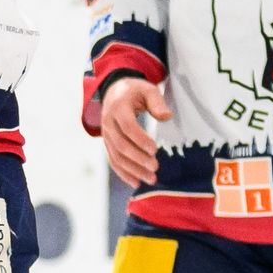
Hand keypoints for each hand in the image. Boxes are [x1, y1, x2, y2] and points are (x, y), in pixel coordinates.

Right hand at [100, 74, 169, 189]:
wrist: (114, 90)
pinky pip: (113, 160)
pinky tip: (135, 182)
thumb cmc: (135, 91)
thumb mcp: (148, 90)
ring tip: (150, 179)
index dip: (140, 139)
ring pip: (116, 156)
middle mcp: (108, 122)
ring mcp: (106, 134)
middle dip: (138, 158)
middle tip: (156, 167)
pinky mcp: (107, 143)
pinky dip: (123, 172)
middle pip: (121, 144)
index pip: (127, 126)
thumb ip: (157, 102)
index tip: (155, 149)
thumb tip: (166, 117)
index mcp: (118, 108)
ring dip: (132, 169)